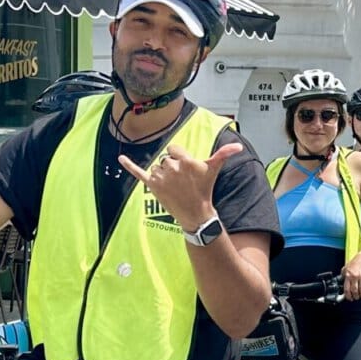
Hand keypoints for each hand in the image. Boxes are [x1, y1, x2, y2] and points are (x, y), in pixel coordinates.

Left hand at [119, 142, 245, 228]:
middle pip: (165, 158)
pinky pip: (138, 172)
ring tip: (173, 186)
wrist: (195, 213)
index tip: (186, 169)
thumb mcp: (214, 170)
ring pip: (156, 166)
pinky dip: (129, 165)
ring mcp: (160, 177)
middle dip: (172, 167)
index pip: (174, 149)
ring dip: (162, 174)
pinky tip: (121, 158)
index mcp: (184, 160)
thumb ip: (224, 154)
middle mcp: (171, 167)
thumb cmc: (204, 189)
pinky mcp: (152, 185)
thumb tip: (239, 146)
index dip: (179, 157)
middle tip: (182, 182)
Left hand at [339, 254, 360, 301]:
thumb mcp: (346, 267)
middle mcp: (354, 277)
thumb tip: (339, 280)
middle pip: (354, 290)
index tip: (349, 298)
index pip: (346, 288)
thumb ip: (343, 274)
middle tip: (356, 298)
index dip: (348, 296)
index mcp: (348, 275)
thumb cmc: (356, 263)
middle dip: (355, 296)